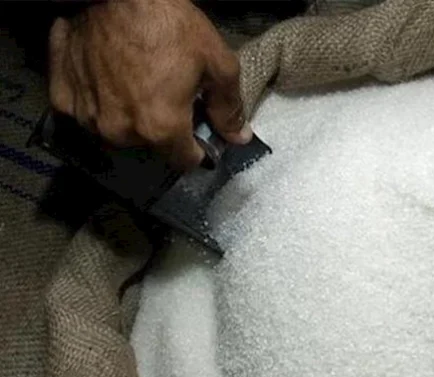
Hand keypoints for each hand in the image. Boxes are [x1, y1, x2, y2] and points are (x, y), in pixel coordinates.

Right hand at [48, 0, 251, 169]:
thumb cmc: (170, 25)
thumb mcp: (217, 63)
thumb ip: (229, 107)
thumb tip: (238, 137)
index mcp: (160, 128)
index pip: (184, 161)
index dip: (196, 149)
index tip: (198, 133)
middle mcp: (121, 131)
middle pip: (150, 146)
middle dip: (161, 128)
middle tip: (166, 96)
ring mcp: (87, 117)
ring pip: (116, 131)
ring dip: (128, 116)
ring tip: (137, 84)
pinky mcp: (62, 98)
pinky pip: (85, 112)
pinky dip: (98, 100)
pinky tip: (107, 78)